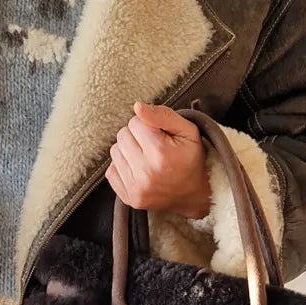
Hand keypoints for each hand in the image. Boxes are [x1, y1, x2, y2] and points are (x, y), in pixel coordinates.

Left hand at [105, 102, 211, 218]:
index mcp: (160, 152)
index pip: (134, 122)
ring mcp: (135, 187)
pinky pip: (111, 171)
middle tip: (152, 145)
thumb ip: (163, 115)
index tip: (159, 134)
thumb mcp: (188, 131)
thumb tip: (137, 107)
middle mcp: (145, 171)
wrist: (195, 194)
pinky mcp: (128, 197)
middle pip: (122, 136)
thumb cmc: (191, 159)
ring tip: (145, 157)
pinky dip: (122, 167)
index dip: (147, 124)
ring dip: (128, 150)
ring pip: (114, 152)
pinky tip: (138, 169)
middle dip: (136, 136)